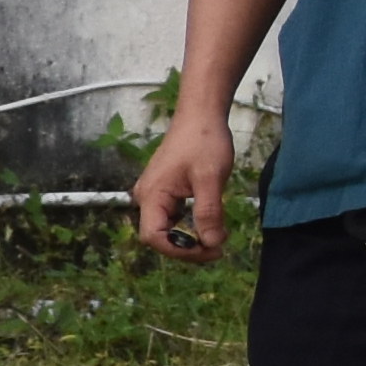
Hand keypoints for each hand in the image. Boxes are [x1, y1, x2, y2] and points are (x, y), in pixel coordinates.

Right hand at [131, 102, 242, 264]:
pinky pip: (172, 216)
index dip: (180, 250)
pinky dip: (189, 224)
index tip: (210, 250)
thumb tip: (211, 244)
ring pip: (166, 227)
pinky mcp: (164, 190)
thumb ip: (208, 212)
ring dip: (189, 237)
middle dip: (187, 247)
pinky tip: (208, 222)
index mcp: (151, 195)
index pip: (154, 237)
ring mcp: (154, 193)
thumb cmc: (203, 141)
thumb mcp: (210, 178)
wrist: (200, 115)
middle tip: (218, 247)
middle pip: (159, 236)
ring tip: (216, 237)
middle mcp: (146, 197)